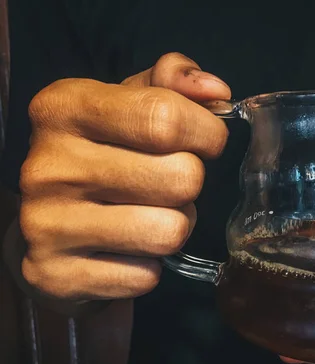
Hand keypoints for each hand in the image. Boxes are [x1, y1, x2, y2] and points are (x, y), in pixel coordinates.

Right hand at [19, 53, 229, 300]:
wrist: (50, 230)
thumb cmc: (104, 156)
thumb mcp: (129, 104)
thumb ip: (173, 83)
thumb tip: (216, 90)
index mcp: (65, 108)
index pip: (165, 118)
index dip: (207, 133)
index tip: (207, 142)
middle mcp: (48, 165)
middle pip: (181, 178)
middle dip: (191, 183)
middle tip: (170, 185)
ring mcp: (46, 224)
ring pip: (170, 231)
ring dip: (176, 227)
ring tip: (152, 216)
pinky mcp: (54, 275)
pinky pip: (145, 276)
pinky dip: (149, 267)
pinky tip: (127, 251)